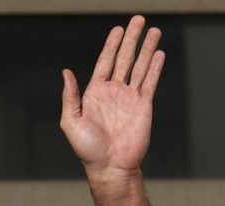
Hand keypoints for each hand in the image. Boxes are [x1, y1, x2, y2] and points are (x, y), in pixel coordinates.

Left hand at [60, 15, 164, 179]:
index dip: (111, 45)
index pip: (105, 62)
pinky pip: (149, 82)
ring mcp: (129, 98)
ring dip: (147, 49)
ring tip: (154, 31)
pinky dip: (154, 68)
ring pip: (139, 67)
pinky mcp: (143, 106)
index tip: (118, 29)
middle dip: (131, 39)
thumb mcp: (71, 121)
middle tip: (138, 20)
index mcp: (94, 93)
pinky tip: (159, 54)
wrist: (110, 166)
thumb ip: (70, 96)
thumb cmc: (87, 148)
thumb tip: (66, 72)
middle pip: (124, 59)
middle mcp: (113, 92)